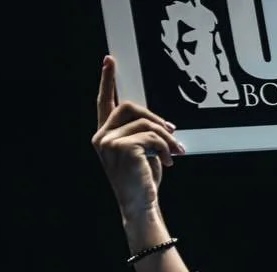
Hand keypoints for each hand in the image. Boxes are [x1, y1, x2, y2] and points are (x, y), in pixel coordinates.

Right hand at [91, 55, 185, 221]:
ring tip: (175, 154)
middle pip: (130, 106)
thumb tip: (162, 122)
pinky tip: (169, 161)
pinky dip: (166, 148)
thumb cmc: (142, 181)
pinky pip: (152, 136)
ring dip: (167, 138)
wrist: (140, 206)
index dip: (107, 80)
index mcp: (104, 135)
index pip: (104, 102)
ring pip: (146, 123)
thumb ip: (143, 132)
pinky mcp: (122, 148)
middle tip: (172, 133)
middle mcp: (101, 137)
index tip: (110, 61)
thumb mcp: (142, 152)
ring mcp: (109, 142)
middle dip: (156, 118)